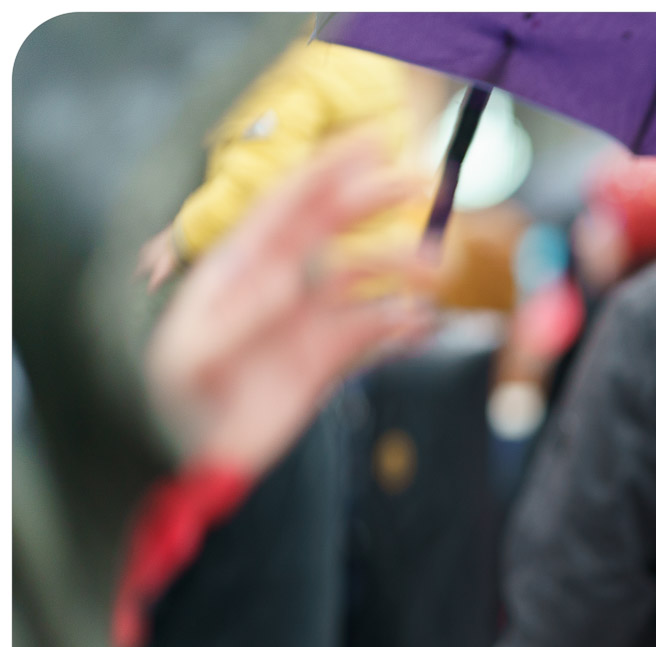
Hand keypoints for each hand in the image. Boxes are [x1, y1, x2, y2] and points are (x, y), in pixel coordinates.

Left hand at [144, 135, 437, 475]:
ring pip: (362, 278)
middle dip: (375, 202)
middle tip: (422, 185)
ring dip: (398, 268)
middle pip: (332, 229)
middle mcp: (277, 284)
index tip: (371, 145)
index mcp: (240, 268)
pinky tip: (422, 324)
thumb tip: (283, 287)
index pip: (288, 207)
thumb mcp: (195, 358)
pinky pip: (374, 331)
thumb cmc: (186, 400)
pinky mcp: (329, 357)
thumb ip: (236, 321)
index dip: (328, 172)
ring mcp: (306, 319)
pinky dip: (401, 324)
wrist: (206, 457)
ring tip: (434, 271)